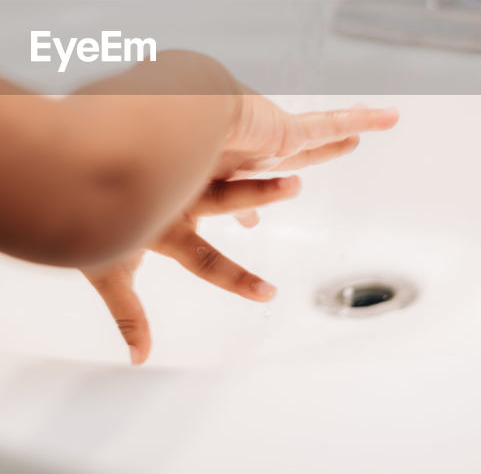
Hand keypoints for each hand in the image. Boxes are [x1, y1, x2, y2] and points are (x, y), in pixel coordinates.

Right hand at [82, 97, 397, 364]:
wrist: (112, 145)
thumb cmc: (101, 201)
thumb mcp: (112, 267)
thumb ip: (129, 313)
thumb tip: (138, 360)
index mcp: (171, 208)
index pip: (210, 242)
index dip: (233, 258)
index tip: (249, 252)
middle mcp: (204, 175)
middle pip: (249, 186)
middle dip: (266, 188)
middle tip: (290, 184)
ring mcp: (229, 151)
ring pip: (285, 153)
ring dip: (316, 150)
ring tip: (350, 143)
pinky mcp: (259, 128)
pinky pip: (314, 128)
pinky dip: (349, 121)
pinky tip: (379, 120)